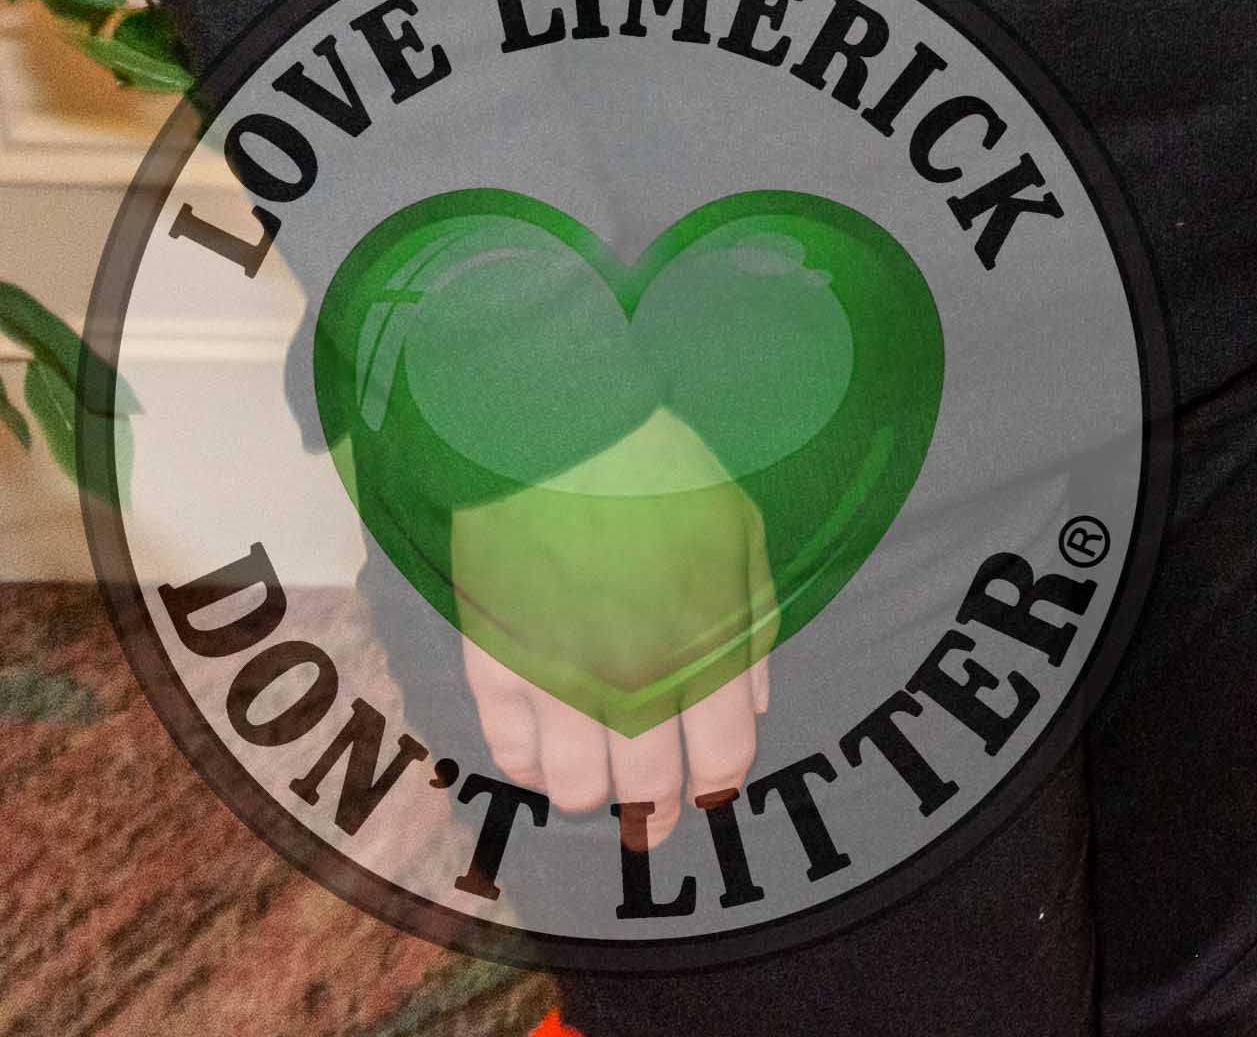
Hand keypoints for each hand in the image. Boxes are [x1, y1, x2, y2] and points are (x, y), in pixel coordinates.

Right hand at [451, 471, 772, 849]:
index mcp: (704, 650)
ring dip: (593, 796)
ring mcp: (559, 686)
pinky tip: (545, 759)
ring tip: (600, 785)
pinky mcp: (495, 673)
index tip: (712, 794)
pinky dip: (530, 768)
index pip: (721, 754)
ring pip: (575, 789)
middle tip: (656, 818)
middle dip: (659, 809)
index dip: (719, 785)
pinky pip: (512, 754)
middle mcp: (634, 684)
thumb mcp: (741, 546)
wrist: (562, 445)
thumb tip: (753, 707)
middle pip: (649, 786)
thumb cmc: (666, 483)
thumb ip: (751, 633)